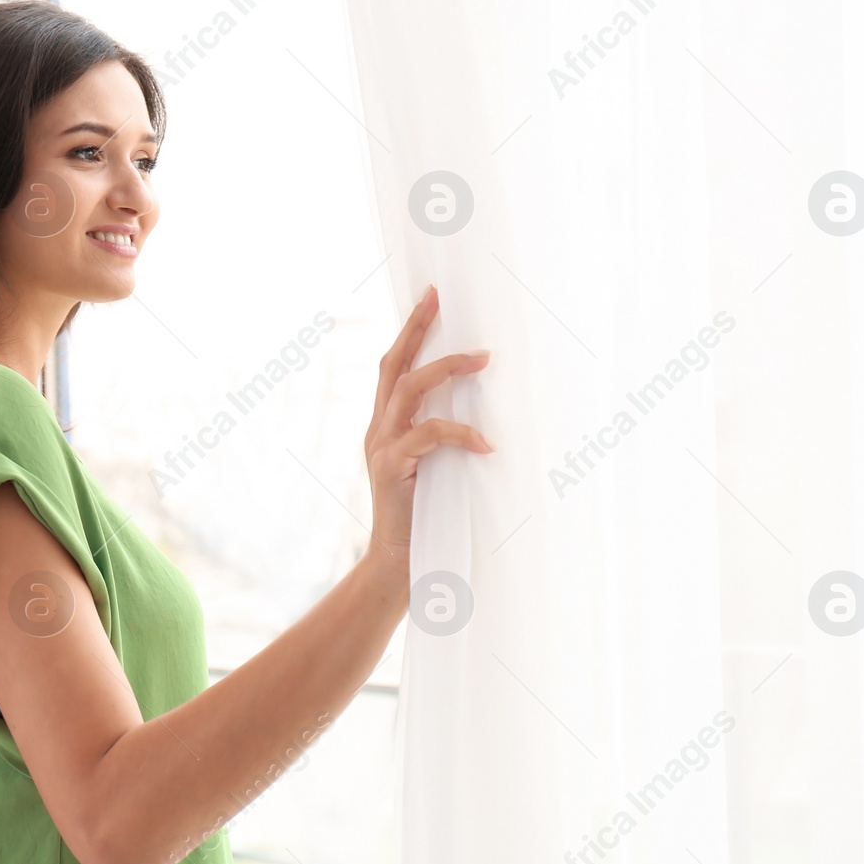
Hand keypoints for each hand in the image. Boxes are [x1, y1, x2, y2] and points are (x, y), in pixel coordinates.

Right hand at [362, 285, 491, 579]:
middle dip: (415, 329)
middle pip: (393, 366)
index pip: (393, 368)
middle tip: (438, 299)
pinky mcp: (393, 468)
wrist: (398, 564)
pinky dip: (459, 434)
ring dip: (446, 369)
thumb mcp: (431, 468)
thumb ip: (441, 438)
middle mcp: (378, 430)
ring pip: (409, 390)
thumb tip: (485, 410)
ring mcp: (382, 447)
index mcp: (385, 426)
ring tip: (482, 359)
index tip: (429, 299)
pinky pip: (428, 436)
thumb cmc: (423, 517)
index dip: (409, 332)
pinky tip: (486, 443)